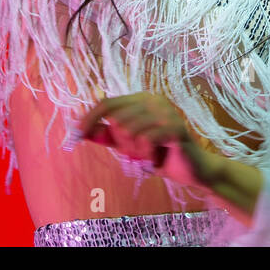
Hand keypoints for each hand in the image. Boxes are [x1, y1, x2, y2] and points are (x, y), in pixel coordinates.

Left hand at [77, 91, 221, 187]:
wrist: (192, 170)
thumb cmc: (159, 155)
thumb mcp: (128, 145)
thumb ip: (107, 136)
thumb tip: (80, 130)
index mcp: (142, 99)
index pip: (107, 103)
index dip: (90, 117)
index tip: (77, 133)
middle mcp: (154, 100)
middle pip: (117, 120)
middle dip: (121, 144)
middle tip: (137, 155)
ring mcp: (167, 112)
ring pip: (129, 130)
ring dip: (134, 152)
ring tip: (147, 157)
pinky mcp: (176, 128)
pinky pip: (146, 140)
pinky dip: (146, 155)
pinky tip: (156, 160)